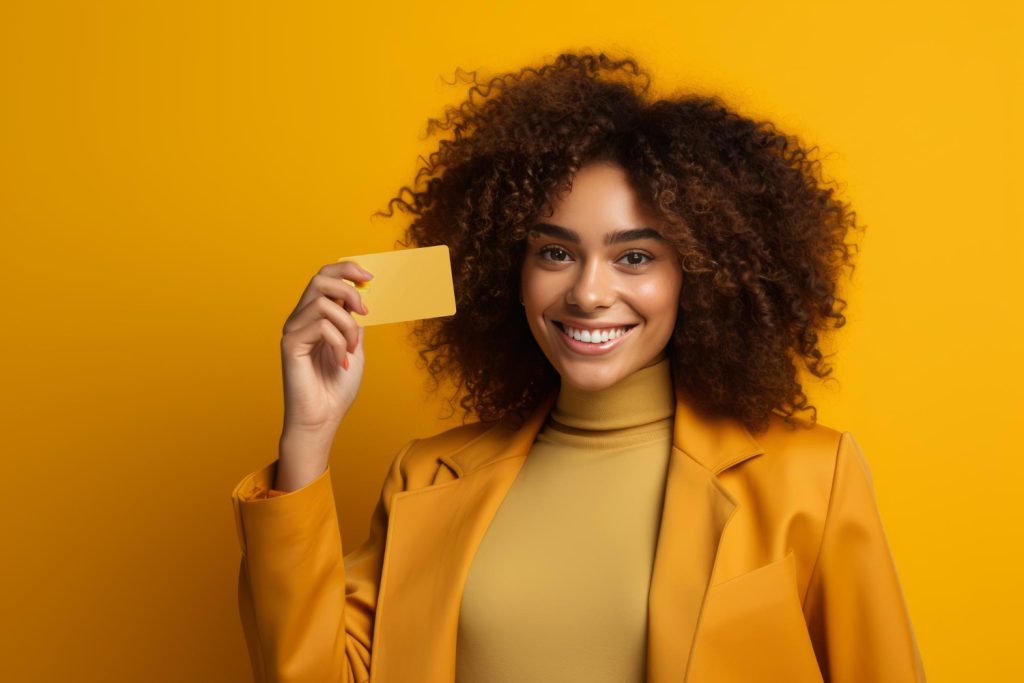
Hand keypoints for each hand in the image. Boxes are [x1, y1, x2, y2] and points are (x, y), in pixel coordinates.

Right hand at [279, 260, 372, 439]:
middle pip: (320, 279)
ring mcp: (293, 330)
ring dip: (348, 326)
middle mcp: (300, 319)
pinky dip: (339, 342)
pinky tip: (340, 362)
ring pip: (325, 303)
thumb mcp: (354, 348)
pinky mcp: (290, 344)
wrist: (323, 419)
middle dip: (349, 290)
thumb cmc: (336, 388)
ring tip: (351, 350)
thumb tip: (358, 299)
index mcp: (315, 316)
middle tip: (365, 311)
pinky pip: (321, 326)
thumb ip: (354, 322)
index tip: (369, 277)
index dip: (346, 269)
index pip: (324, 278)